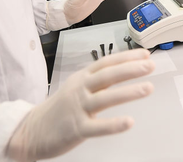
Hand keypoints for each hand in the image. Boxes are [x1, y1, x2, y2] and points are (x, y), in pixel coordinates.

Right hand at [7, 49, 154, 161]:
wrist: (32, 128)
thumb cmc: (58, 107)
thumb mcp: (75, 86)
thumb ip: (96, 80)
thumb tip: (121, 71)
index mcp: (81, 77)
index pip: (106, 62)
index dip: (126, 57)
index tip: (144, 53)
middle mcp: (80, 89)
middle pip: (107, 75)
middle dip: (130, 69)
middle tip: (150, 65)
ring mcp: (78, 108)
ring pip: (105, 98)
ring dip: (128, 92)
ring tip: (148, 88)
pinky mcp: (76, 128)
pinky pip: (97, 126)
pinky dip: (113, 124)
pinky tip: (129, 122)